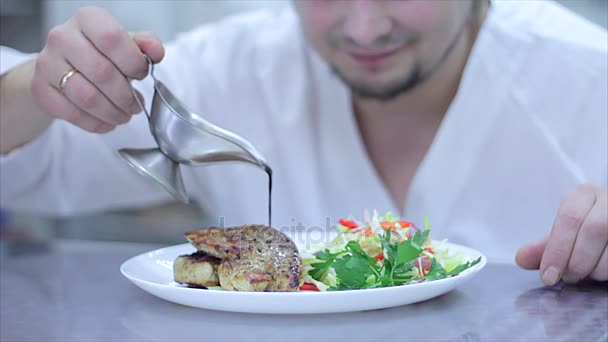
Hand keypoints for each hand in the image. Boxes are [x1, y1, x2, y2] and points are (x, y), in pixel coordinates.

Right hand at [30, 6, 163, 132]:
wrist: (61, 65)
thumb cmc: (99, 53)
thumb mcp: (125, 43)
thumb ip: (144, 46)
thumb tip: (155, 51)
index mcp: (87, 19)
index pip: (112, 39)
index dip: (133, 62)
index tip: (142, 74)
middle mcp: (62, 37)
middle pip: (102, 73)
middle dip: (126, 96)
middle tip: (136, 105)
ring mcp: (47, 63)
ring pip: (87, 97)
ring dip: (113, 113)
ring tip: (124, 115)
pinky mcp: (40, 89)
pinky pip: (72, 114)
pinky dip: (96, 123)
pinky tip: (107, 122)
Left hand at [516, 184, 606, 284]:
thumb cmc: (584, 229)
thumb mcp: (563, 235)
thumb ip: (543, 247)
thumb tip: (521, 258)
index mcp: (584, 195)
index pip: (569, 218)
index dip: (557, 250)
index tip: (548, 275)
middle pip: (595, 229)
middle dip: (577, 261)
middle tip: (567, 278)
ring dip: (596, 270)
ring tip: (585, 275)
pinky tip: (599, 273)